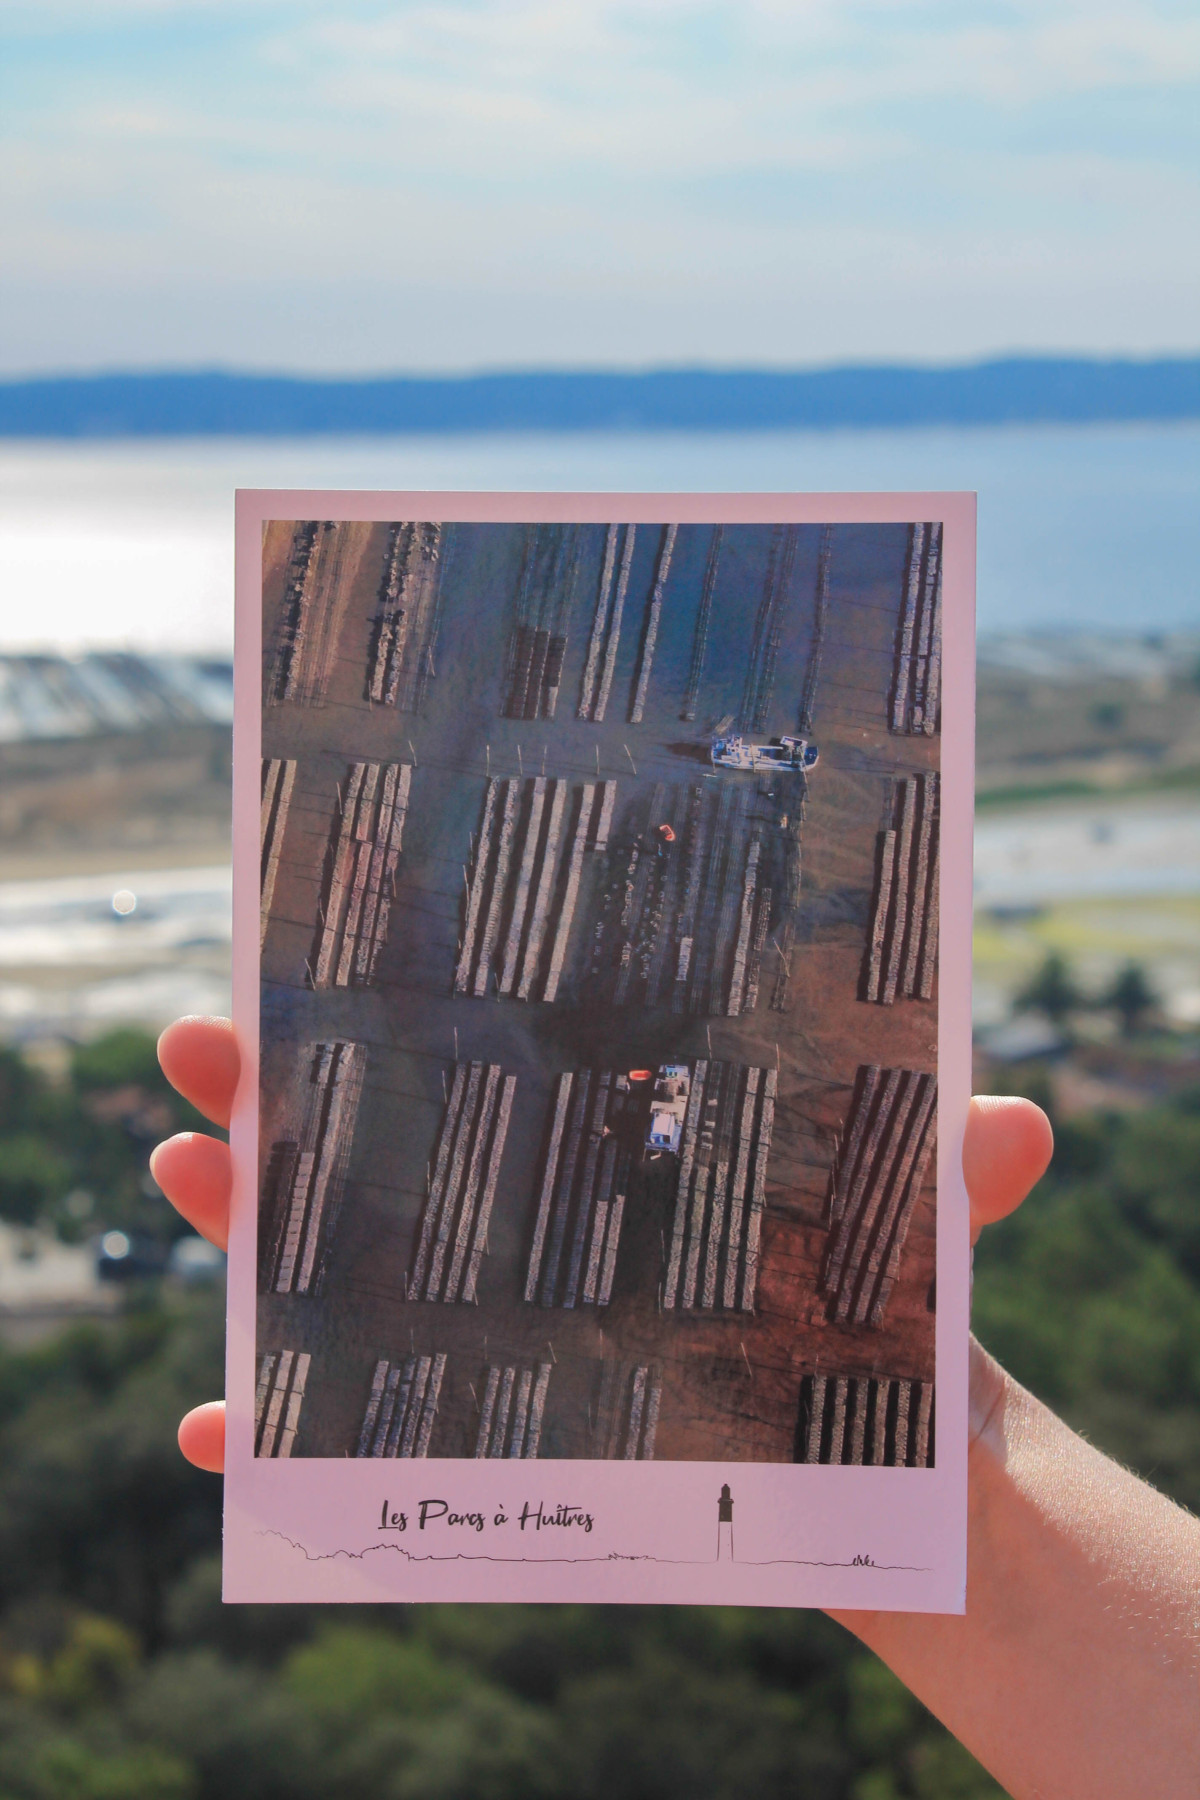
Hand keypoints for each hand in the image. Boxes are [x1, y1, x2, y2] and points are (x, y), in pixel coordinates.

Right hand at [151, 1017, 1052, 1473]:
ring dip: (238, 1226)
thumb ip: (952, 1177)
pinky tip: (216, 1431)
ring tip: (176, 1174)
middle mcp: (521, 1225)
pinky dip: (270, 1429)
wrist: (881, 1474)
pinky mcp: (474, 1435)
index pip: (473, 1057)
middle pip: (368, 1145)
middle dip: (270, 1093)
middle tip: (199, 1046)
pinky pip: (340, 1431)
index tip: (299, 946)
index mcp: (594, 1147)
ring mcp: (484, 1326)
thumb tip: (1026, 1119)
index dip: (383, 1007)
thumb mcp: (907, 1227)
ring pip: (327, 1266)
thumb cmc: (879, 1320)